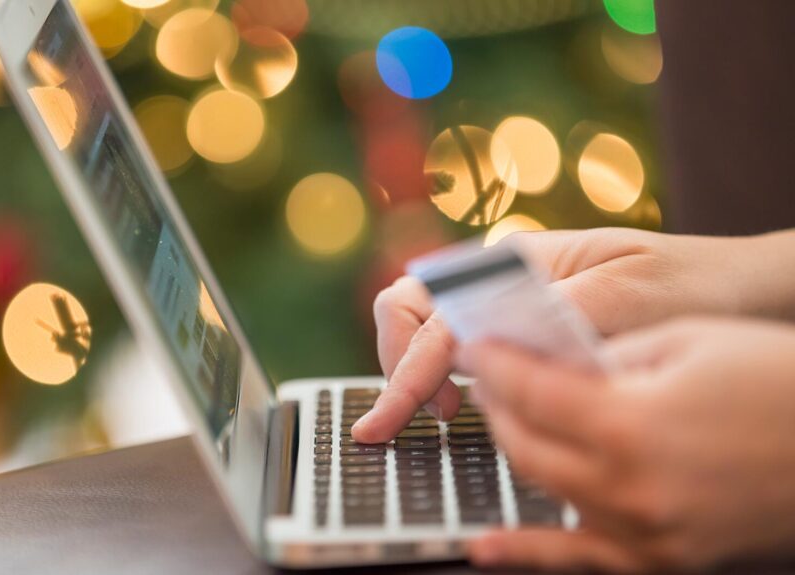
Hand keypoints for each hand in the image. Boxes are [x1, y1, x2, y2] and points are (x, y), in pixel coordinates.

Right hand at [352, 227, 794, 443]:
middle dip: (399, 363)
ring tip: (446, 411)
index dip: (410, 367)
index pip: (437, 312)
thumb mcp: (631, 295)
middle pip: (408, 309)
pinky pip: (458, 344)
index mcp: (520, 259)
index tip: (398, 415)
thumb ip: (558, 312)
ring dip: (415, 367)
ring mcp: (505, 302)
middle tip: (427, 416)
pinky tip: (468, 401)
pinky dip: (442, 373)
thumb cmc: (688, 283)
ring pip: (423, 326)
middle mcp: (500, 278)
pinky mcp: (520, 328)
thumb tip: (493, 341)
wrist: (734, 287)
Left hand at [461, 316, 794, 571]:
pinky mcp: (665, 560)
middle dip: (498, 404)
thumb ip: (607, 356)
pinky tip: (484, 545)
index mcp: (632, 424)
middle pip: (524, 445)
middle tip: (491, 376)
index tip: (477, 345)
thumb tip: (549, 362)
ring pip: (545, 492)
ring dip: (517, 450)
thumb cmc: (778, 380)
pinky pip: (579, 559)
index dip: (495, 363)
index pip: (530, 391)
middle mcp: (629, 489)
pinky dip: (527, 551)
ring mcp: (646, 533)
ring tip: (504, 418)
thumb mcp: (687, 343)